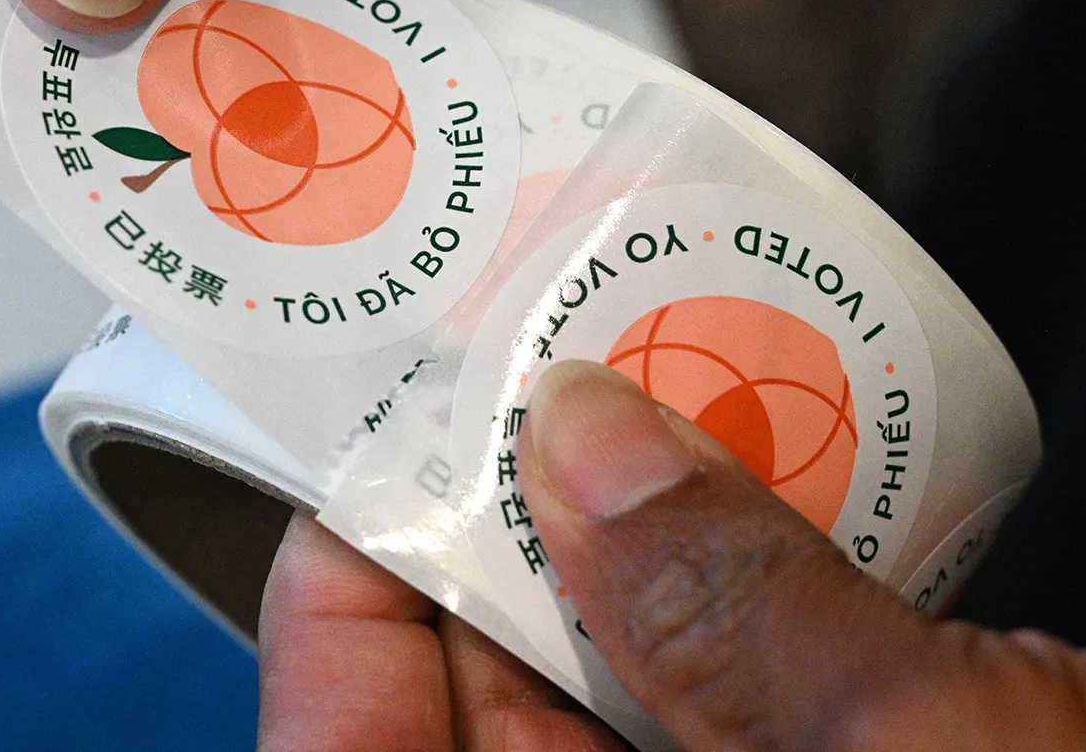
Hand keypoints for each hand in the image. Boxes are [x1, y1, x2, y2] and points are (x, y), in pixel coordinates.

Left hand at [260, 361, 1085, 749]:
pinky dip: (708, 581)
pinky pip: (714, 686)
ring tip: (592, 389)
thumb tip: (586, 449)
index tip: (368, 466)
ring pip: (602, 682)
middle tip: (487, 380)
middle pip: (481, 704)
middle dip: (483, 540)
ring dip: (601, 540)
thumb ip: (740, 627)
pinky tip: (716, 471)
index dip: (345, 615)